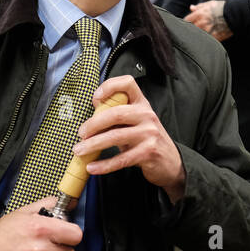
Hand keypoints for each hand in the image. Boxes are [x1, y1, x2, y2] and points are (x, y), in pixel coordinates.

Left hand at [73, 76, 185, 200]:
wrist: (170, 162)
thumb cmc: (146, 140)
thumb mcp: (134, 122)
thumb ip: (116, 116)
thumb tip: (91, 115)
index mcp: (141, 103)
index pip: (128, 83)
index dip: (109, 86)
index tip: (95, 98)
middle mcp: (147, 115)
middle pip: (116, 113)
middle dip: (93, 124)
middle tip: (81, 133)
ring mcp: (150, 133)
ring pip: (116, 137)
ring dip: (93, 145)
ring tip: (79, 151)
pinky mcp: (149, 152)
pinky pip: (121, 159)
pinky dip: (104, 165)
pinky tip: (92, 167)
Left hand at [184, 0, 231, 40]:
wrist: (234, 14)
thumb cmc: (222, 8)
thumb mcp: (210, 4)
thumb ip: (199, 7)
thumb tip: (191, 7)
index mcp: (199, 14)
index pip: (186, 20)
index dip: (186, 22)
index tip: (187, 24)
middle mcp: (202, 23)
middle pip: (191, 29)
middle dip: (192, 29)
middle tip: (194, 29)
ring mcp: (207, 31)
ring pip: (198, 35)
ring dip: (198, 34)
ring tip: (202, 33)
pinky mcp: (214, 37)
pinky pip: (207, 40)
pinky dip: (206, 39)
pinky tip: (208, 38)